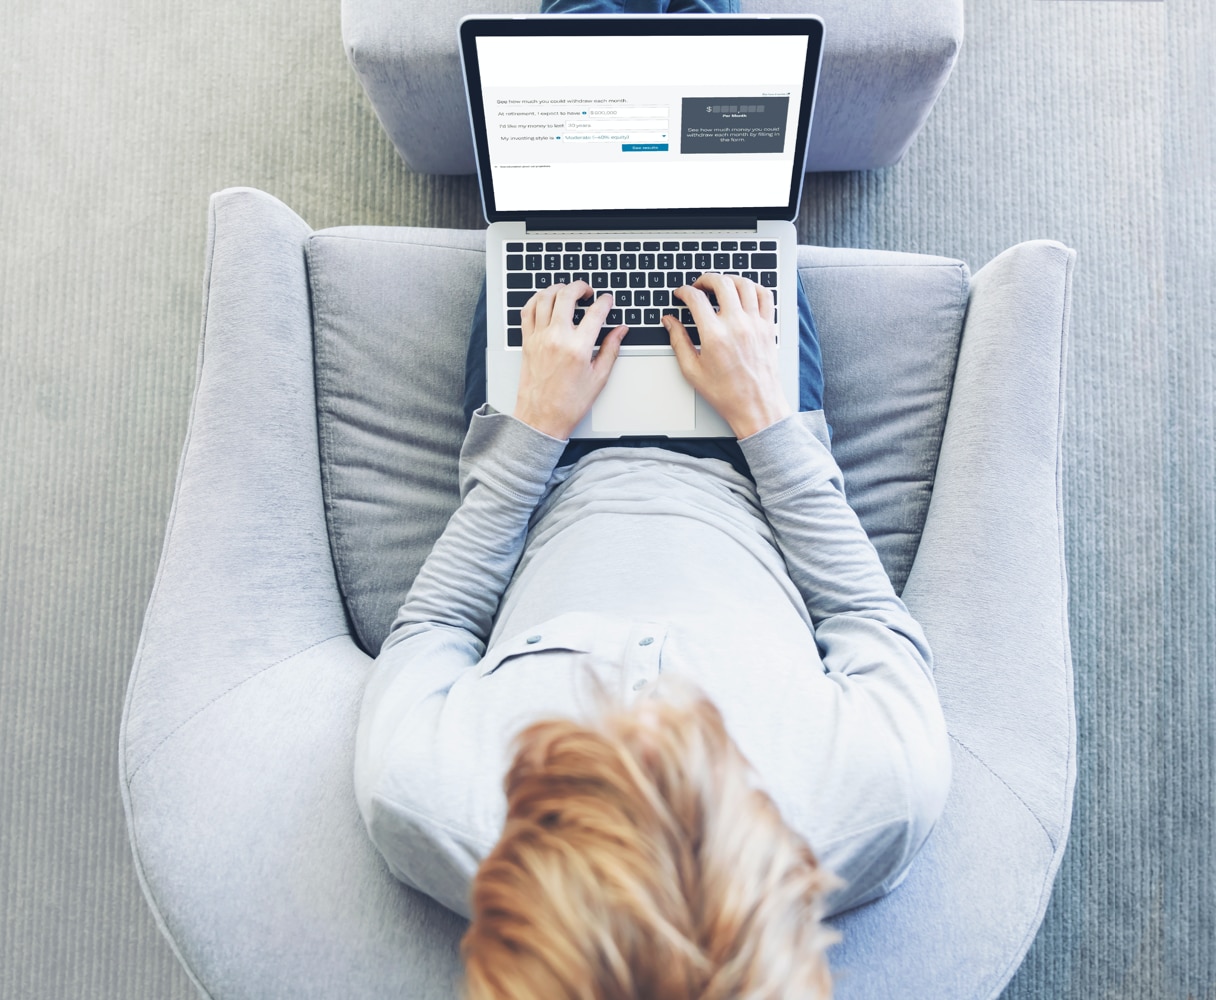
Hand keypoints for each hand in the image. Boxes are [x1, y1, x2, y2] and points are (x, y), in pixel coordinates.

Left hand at [513, 281, 627, 438]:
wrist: (541, 418)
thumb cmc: (568, 403)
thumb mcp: (598, 378)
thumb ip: (611, 349)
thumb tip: (620, 331)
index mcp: (578, 348)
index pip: (595, 312)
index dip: (605, 302)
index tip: (608, 300)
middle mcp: (556, 338)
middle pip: (567, 295)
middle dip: (580, 287)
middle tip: (588, 291)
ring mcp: (539, 338)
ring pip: (545, 298)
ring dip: (558, 288)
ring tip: (567, 291)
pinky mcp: (527, 341)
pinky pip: (528, 311)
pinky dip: (537, 299)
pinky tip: (546, 300)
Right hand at [664, 273, 793, 437]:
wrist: (756, 406)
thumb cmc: (726, 393)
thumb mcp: (692, 370)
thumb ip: (678, 341)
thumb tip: (669, 322)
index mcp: (715, 336)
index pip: (696, 298)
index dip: (684, 291)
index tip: (680, 294)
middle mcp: (737, 325)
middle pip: (721, 283)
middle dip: (705, 279)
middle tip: (698, 286)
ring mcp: (755, 324)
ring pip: (744, 284)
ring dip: (729, 280)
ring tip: (720, 286)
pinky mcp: (768, 327)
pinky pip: (765, 295)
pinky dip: (754, 287)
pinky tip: (744, 292)